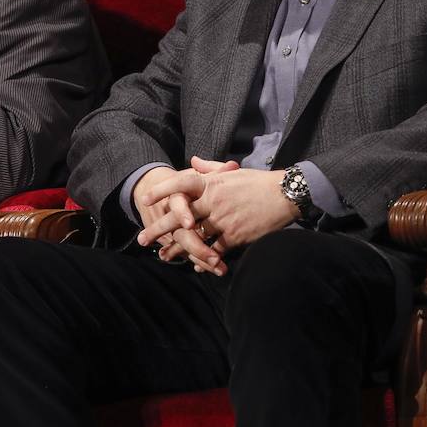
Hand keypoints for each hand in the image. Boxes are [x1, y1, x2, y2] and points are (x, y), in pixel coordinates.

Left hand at [143, 163, 297, 265]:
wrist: (285, 195)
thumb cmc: (257, 182)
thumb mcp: (232, 171)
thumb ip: (209, 168)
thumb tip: (191, 161)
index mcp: (211, 183)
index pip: (181, 183)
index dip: (162, 190)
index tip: (146, 199)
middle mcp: (213, 201)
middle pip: (180, 216)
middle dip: (159, 228)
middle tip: (142, 239)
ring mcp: (223, 220)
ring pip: (194, 237)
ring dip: (178, 248)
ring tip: (164, 256)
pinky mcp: (235, 235)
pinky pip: (214, 250)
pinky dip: (204, 258)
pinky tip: (195, 265)